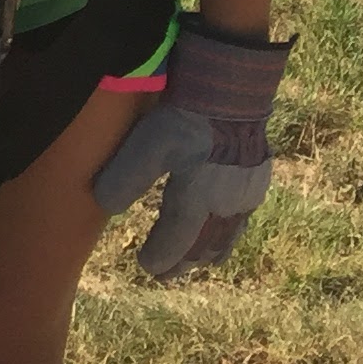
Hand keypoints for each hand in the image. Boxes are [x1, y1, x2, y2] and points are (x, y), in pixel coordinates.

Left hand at [91, 22, 291, 277]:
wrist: (234, 89)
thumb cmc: (188, 116)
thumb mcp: (148, 144)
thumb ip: (125, 177)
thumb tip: (103, 206)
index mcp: (197, 200)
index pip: (176, 238)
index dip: (162, 256)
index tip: (147, 267)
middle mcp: (226, 205)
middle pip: (204, 244)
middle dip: (185, 261)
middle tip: (168, 274)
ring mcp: (246, 193)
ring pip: (228, 235)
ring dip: (210, 250)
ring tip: (199, 260)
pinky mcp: (258, 177)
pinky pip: (243, 216)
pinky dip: (228, 230)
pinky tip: (225, 225)